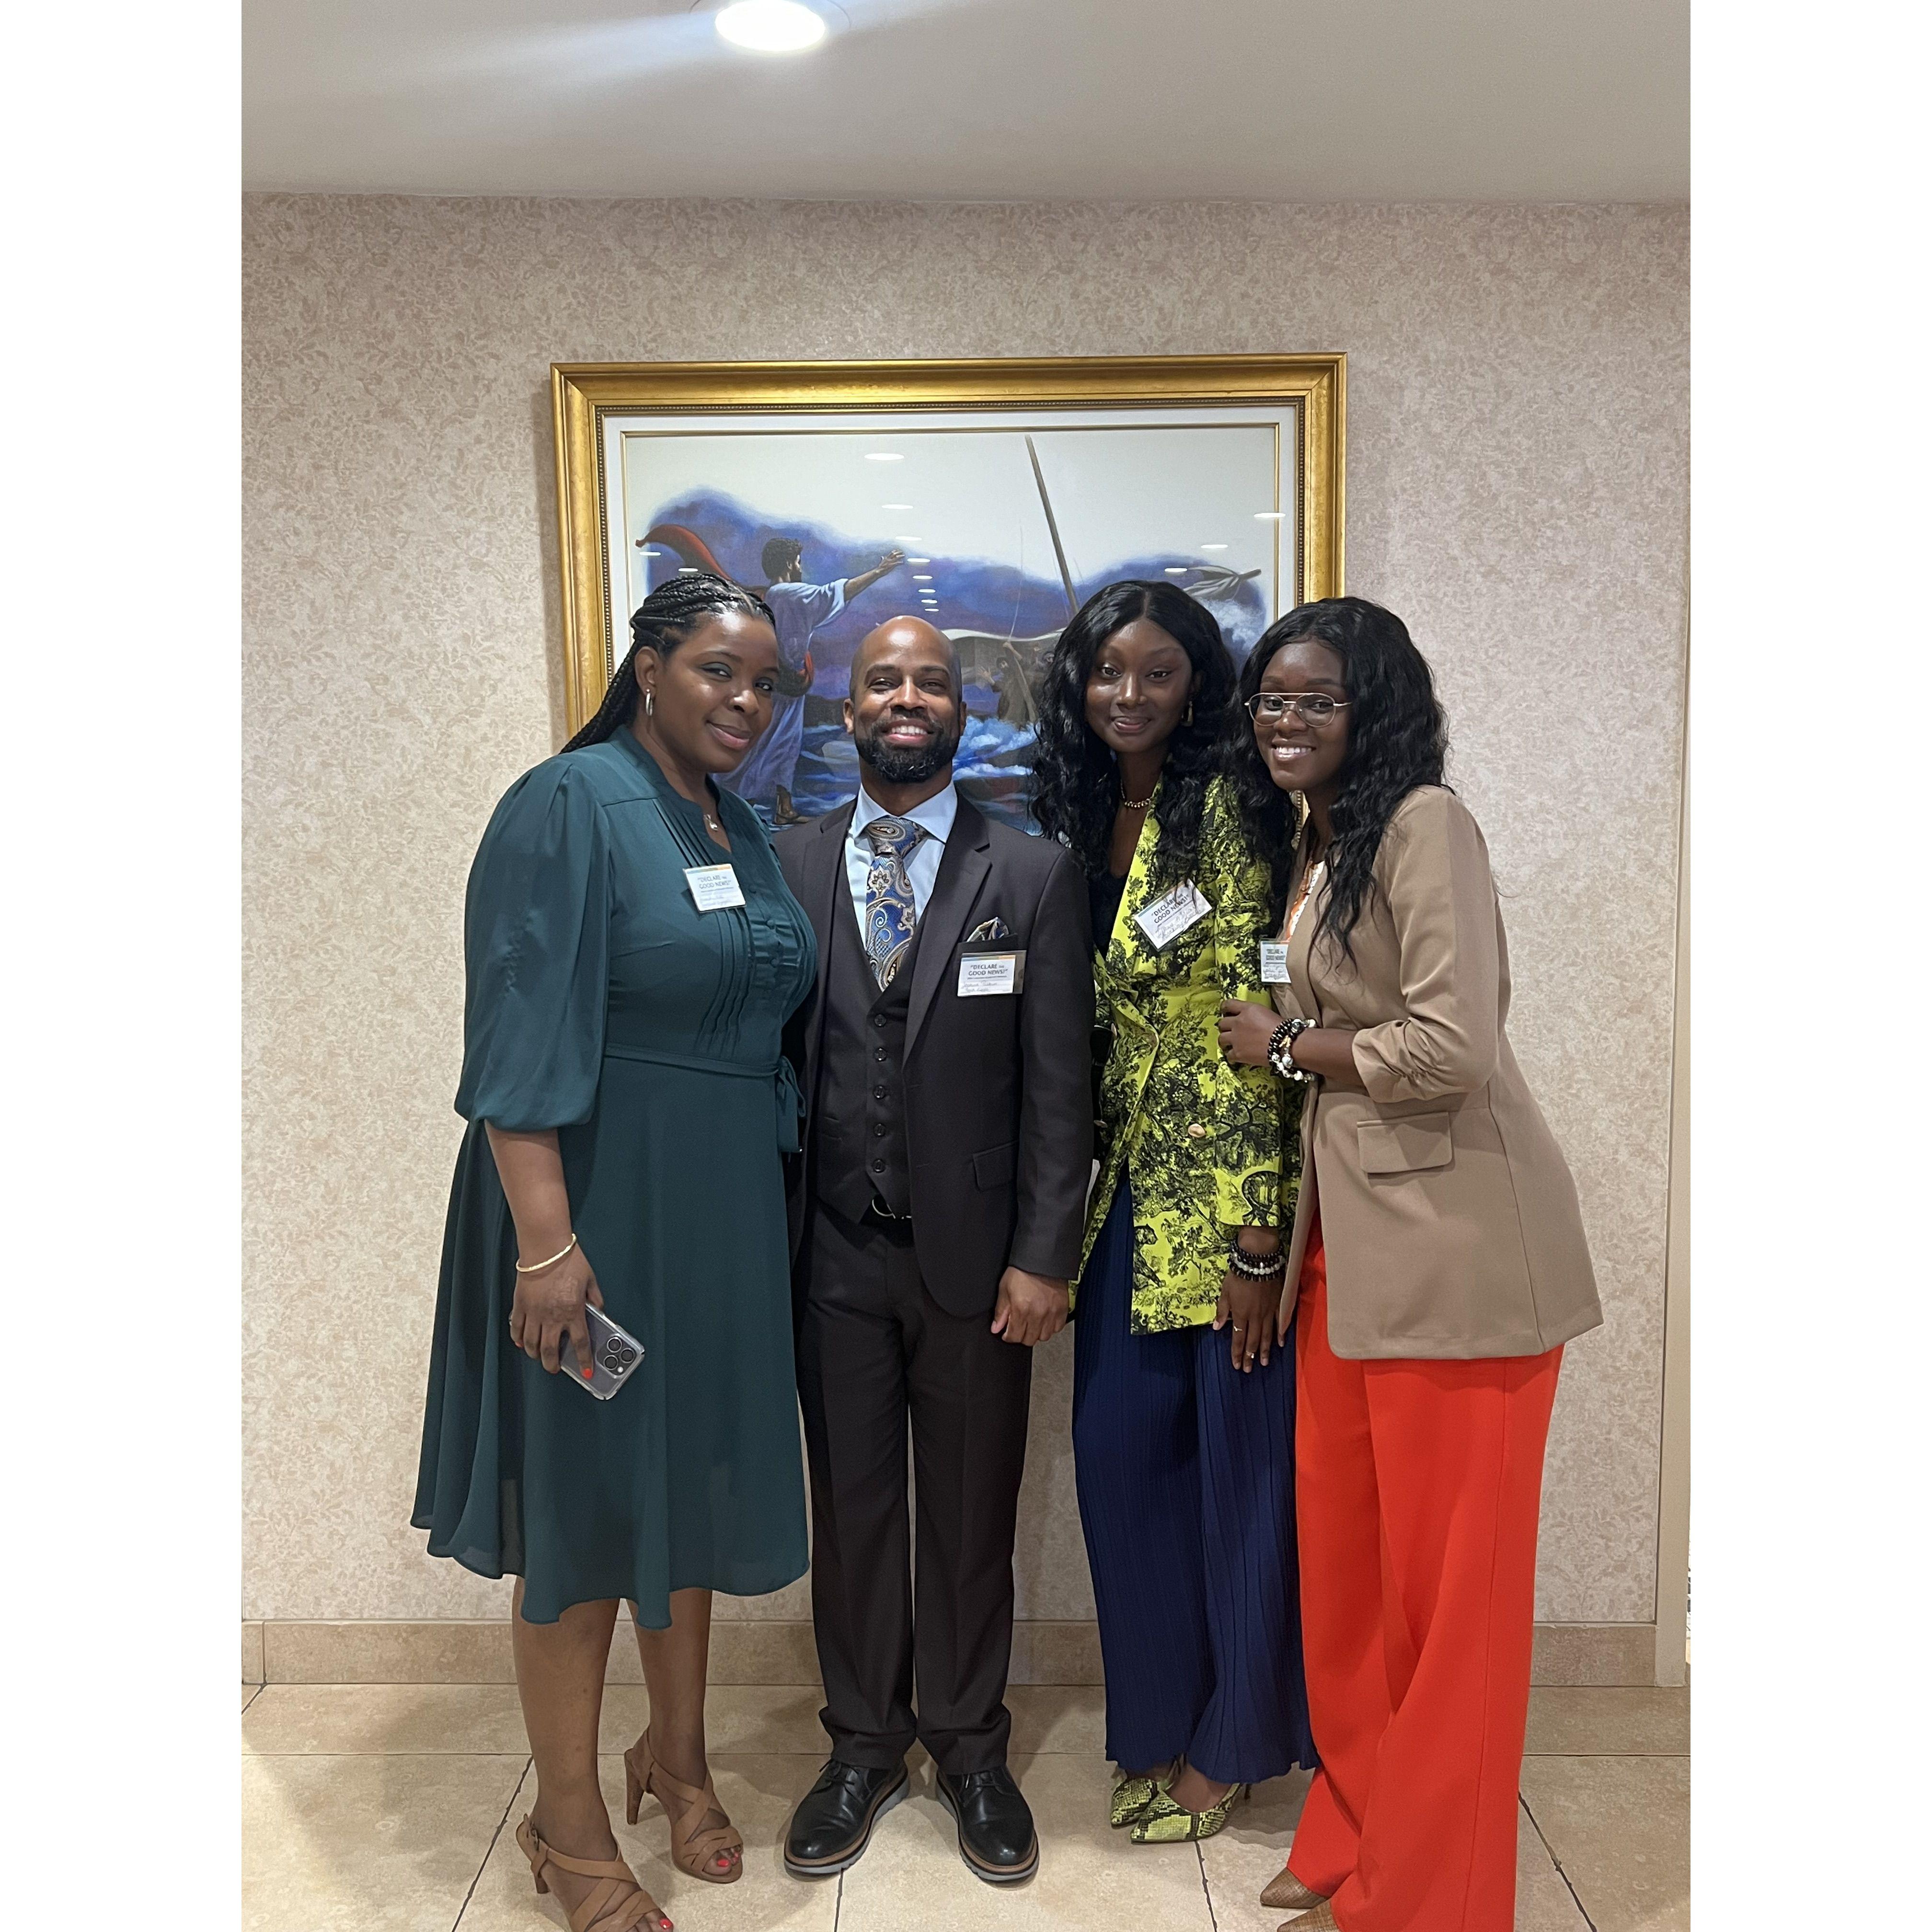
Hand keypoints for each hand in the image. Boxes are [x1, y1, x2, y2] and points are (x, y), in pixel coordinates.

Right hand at [509, 1244, 603, 1379]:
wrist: (546, 1248)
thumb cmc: (570, 1261)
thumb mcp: (590, 1280)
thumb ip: (595, 1298)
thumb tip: (598, 1311)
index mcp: (573, 1311)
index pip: (580, 1343)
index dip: (584, 1359)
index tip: (586, 1370)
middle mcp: (552, 1317)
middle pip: (550, 1350)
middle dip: (552, 1364)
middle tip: (555, 1368)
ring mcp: (534, 1312)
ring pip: (531, 1343)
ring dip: (535, 1354)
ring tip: (539, 1357)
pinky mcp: (520, 1305)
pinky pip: (516, 1328)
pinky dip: (518, 1338)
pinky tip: (521, 1343)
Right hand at [877, 548, 906, 572]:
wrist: (878, 572)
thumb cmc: (880, 568)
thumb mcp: (881, 562)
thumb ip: (882, 559)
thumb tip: (881, 556)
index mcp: (886, 558)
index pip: (891, 553)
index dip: (895, 551)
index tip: (898, 549)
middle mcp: (888, 559)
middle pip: (894, 554)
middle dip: (899, 552)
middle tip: (902, 551)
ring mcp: (890, 562)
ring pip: (897, 557)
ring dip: (901, 556)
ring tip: (904, 555)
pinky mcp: (891, 565)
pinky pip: (897, 563)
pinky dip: (900, 562)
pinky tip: (902, 562)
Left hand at [991, 1267, 1069, 1345]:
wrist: (1042, 1259)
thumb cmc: (1022, 1271)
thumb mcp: (1005, 1289)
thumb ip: (1001, 1311)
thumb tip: (996, 1328)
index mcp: (1021, 1309)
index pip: (1014, 1336)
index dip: (1008, 1336)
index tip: (1007, 1333)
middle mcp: (1038, 1313)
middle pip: (1029, 1339)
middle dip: (1021, 1335)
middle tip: (1019, 1326)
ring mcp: (1052, 1312)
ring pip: (1044, 1336)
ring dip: (1036, 1332)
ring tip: (1032, 1323)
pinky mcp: (1062, 1309)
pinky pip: (1057, 1328)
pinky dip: (1050, 1327)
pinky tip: (1044, 1319)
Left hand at [1213, 1244, 1283, 1371]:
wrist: (1257, 1260)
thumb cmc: (1238, 1274)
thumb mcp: (1225, 1291)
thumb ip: (1222, 1310)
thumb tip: (1216, 1327)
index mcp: (1240, 1314)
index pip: (1238, 1337)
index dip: (1237, 1352)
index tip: (1236, 1365)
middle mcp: (1255, 1316)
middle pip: (1252, 1340)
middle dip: (1250, 1356)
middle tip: (1249, 1370)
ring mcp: (1268, 1311)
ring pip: (1266, 1335)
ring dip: (1264, 1350)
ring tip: (1264, 1363)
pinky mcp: (1278, 1304)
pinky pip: (1280, 1322)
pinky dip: (1280, 1334)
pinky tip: (1281, 1344)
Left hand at [1218, 999, 1280, 1067]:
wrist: (1285, 1043)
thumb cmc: (1283, 1028)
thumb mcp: (1266, 1013)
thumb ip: (1253, 1014)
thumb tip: (1249, 1019)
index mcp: (1247, 1010)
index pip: (1228, 1004)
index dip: (1225, 1008)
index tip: (1225, 1012)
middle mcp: (1238, 1022)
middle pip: (1222, 1023)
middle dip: (1225, 1027)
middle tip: (1230, 1030)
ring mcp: (1236, 1038)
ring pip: (1221, 1039)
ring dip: (1225, 1041)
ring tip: (1229, 1044)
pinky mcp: (1238, 1053)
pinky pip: (1228, 1055)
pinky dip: (1232, 1056)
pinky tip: (1236, 1057)